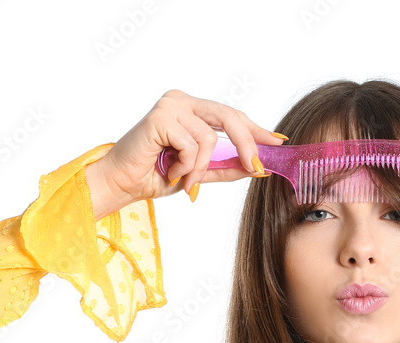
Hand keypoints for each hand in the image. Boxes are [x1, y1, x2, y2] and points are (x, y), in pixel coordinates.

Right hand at [86, 89, 284, 212]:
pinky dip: (186, 166)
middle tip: (256, 168)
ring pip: (210, 138)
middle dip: (247, 145)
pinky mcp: (161, 116)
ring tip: (183, 180)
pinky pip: (192, 145)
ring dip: (200, 168)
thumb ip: (226, 167)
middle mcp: (182, 101)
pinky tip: (170, 170)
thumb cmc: (155, 176)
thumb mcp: (199, 173)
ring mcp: (171, 105)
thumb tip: (258, 166)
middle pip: (229, 117)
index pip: (231, 116)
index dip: (256, 129)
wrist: (122, 184)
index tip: (278, 142)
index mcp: (192, 110)